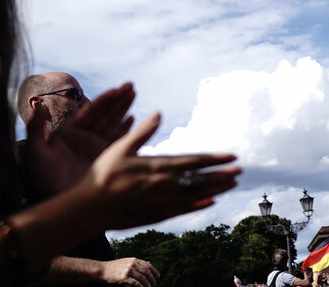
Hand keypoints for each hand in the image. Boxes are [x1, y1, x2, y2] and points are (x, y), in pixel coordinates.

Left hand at [25, 83, 135, 197]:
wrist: (55, 202)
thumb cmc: (41, 179)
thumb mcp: (36, 152)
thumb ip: (36, 127)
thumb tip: (37, 102)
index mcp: (70, 133)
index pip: (90, 111)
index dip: (104, 100)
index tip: (116, 90)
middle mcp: (85, 137)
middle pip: (105, 114)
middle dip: (118, 100)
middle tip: (131, 86)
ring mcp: (96, 147)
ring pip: (113, 123)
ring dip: (124, 109)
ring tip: (134, 94)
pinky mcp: (106, 158)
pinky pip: (119, 140)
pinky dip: (127, 129)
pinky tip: (134, 119)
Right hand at [80, 112, 239, 229]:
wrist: (87, 208)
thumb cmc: (101, 175)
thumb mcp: (120, 147)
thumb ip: (143, 131)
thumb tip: (158, 112)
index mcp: (157, 166)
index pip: (194, 161)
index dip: (214, 159)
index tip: (232, 157)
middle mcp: (164, 185)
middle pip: (200, 180)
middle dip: (221, 175)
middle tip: (240, 172)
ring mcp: (161, 202)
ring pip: (195, 195)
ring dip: (215, 189)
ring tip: (231, 184)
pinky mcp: (156, 215)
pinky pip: (183, 210)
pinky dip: (198, 205)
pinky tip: (210, 202)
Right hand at [101, 257, 159, 286]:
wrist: (102, 270)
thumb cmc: (114, 267)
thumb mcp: (127, 262)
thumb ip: (137, 263)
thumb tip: (149, 263)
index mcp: (134, 260)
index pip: (148, 265)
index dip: (154, 271)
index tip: (158, 276)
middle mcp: (133, 264)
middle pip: (147, 272)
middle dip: (152, 279)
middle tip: (154, 284)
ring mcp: (129, 270)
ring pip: (143, 278)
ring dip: (147, 284)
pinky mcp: (125, 277)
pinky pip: (136, 283)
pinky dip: (141, 286)